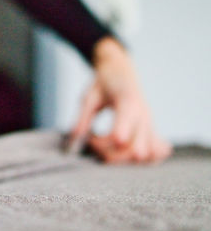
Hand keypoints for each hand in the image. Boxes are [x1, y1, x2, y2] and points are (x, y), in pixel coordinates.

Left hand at [68, 37, 171, 163]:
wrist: (122, 69)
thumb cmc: (104, 82)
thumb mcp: (89, 96)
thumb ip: (83, 118)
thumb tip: (75, 139)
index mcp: (128, 103)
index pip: (124, 131)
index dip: (108, 144)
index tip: (89, 139)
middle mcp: (143, 116)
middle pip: (134, 151)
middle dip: (110, 154)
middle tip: (93, 142)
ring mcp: (150, 125)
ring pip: (145, 156)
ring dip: (122, 159)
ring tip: (105, 146)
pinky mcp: (151, 131)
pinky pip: (155, 154)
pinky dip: (142, 161)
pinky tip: (124, 152)